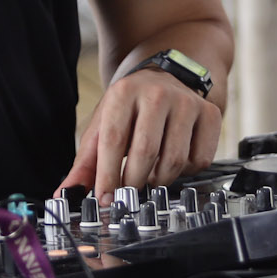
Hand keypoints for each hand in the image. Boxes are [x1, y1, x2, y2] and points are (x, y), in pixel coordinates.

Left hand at [57, 69, 221, 204]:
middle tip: (128, 194)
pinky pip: (199, 160)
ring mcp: (187, 103)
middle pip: (146, 153)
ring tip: (149, 175)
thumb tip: (65, 193)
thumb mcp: (102, 126)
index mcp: (124, 92)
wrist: (165, 79)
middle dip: (133, 182)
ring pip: (175, 161)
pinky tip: (173, 161)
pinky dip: (185, 172)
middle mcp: (158, 93)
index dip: (108, 175)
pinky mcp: (210, 115)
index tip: (105, 198)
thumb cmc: (130, 108)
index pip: (114, 140)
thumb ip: (85, 163)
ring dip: (159, 180)